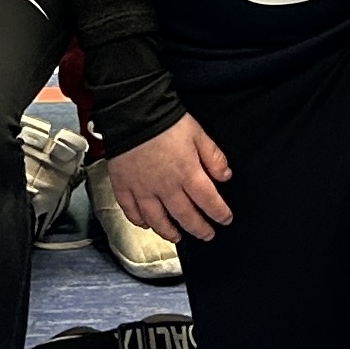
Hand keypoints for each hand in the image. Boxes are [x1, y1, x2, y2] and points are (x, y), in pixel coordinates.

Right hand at [107, 114, 233, 241]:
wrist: (133, 111)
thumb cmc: (166, 120)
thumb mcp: (198, 134)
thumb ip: (213, 157)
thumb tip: (225, 176)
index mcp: (187, 174)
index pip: (209, 201)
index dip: (220, 213)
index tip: (225, 219)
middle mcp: (166, 188)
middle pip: (185, 216)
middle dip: (199, 228)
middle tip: (206, 235)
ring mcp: (143, 189)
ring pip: (157, 220)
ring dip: (169, 231)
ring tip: (177, 237)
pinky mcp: (124, 185)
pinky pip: (130, 210)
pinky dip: (138, 220)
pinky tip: (145, 224)